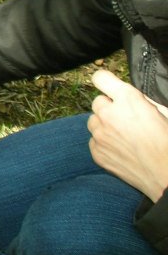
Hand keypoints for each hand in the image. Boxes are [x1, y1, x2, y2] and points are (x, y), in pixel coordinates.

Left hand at [88, 70, 167, 201]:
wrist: (167, 176)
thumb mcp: (163, 113)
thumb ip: (141, 102)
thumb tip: (127, 98)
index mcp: (128, 100)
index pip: (101, 78)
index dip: (106, 82)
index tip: (110, 88)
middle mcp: (109, 114)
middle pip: (97, 102)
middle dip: (109, 108)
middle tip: (126, 119)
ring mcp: (100, 134)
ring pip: (93, 121)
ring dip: (104, 126)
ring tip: (124, 137)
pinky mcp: (96, 152)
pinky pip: (94, 141)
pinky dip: (104, 144)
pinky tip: (122, 151)